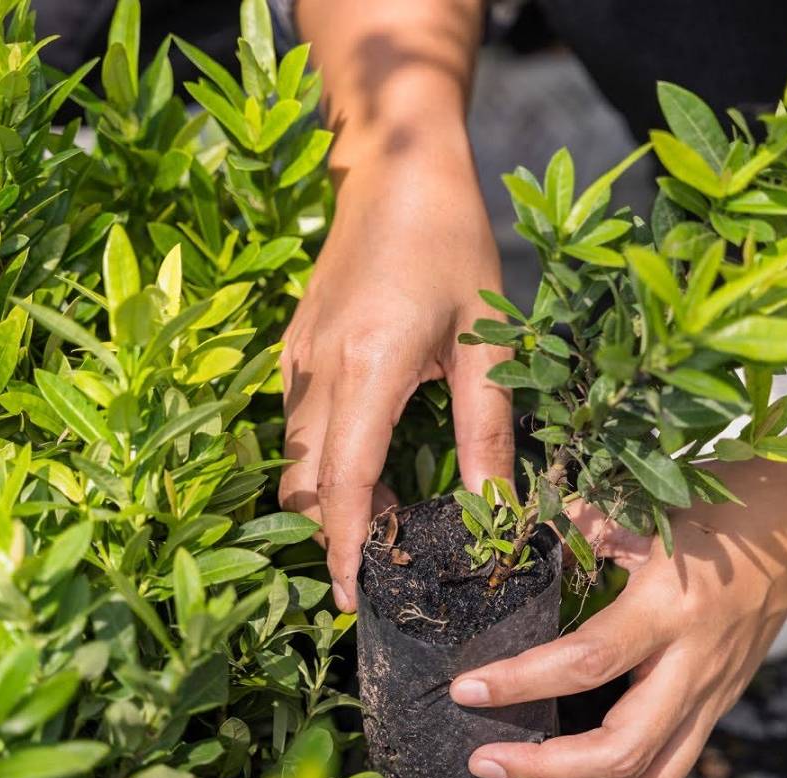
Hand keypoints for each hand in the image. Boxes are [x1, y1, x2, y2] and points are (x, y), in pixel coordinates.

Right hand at [279, 148, 513, 611]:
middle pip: (305, 484)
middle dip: (334, 534)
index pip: (340, 484)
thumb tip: (490, 509)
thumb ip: (486, 430)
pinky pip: (297, 426)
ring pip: (295, 459)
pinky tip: (372, 461)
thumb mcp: (485, 339)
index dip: (342, 549)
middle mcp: (318, 370)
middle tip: (388, 564)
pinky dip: (324, 462)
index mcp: (367, 369)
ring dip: (330, 499)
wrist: (397, 167)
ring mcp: (298, 358)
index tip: (352, 601)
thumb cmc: (452, 244)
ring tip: (389, 517)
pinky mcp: (296, 347)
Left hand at [449, 496, 786, 777]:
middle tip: (483, 764)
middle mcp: (693, 665)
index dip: (520, 683)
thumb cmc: (719, 513)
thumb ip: (587, 528)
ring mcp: (712, 695)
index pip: (586, 663)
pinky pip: (667, 769)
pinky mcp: (717, 709)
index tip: (466, 691)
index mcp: (669, 608)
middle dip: (545, 772)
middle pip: (622, 751)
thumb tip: (530, 532)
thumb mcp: (648, 510)